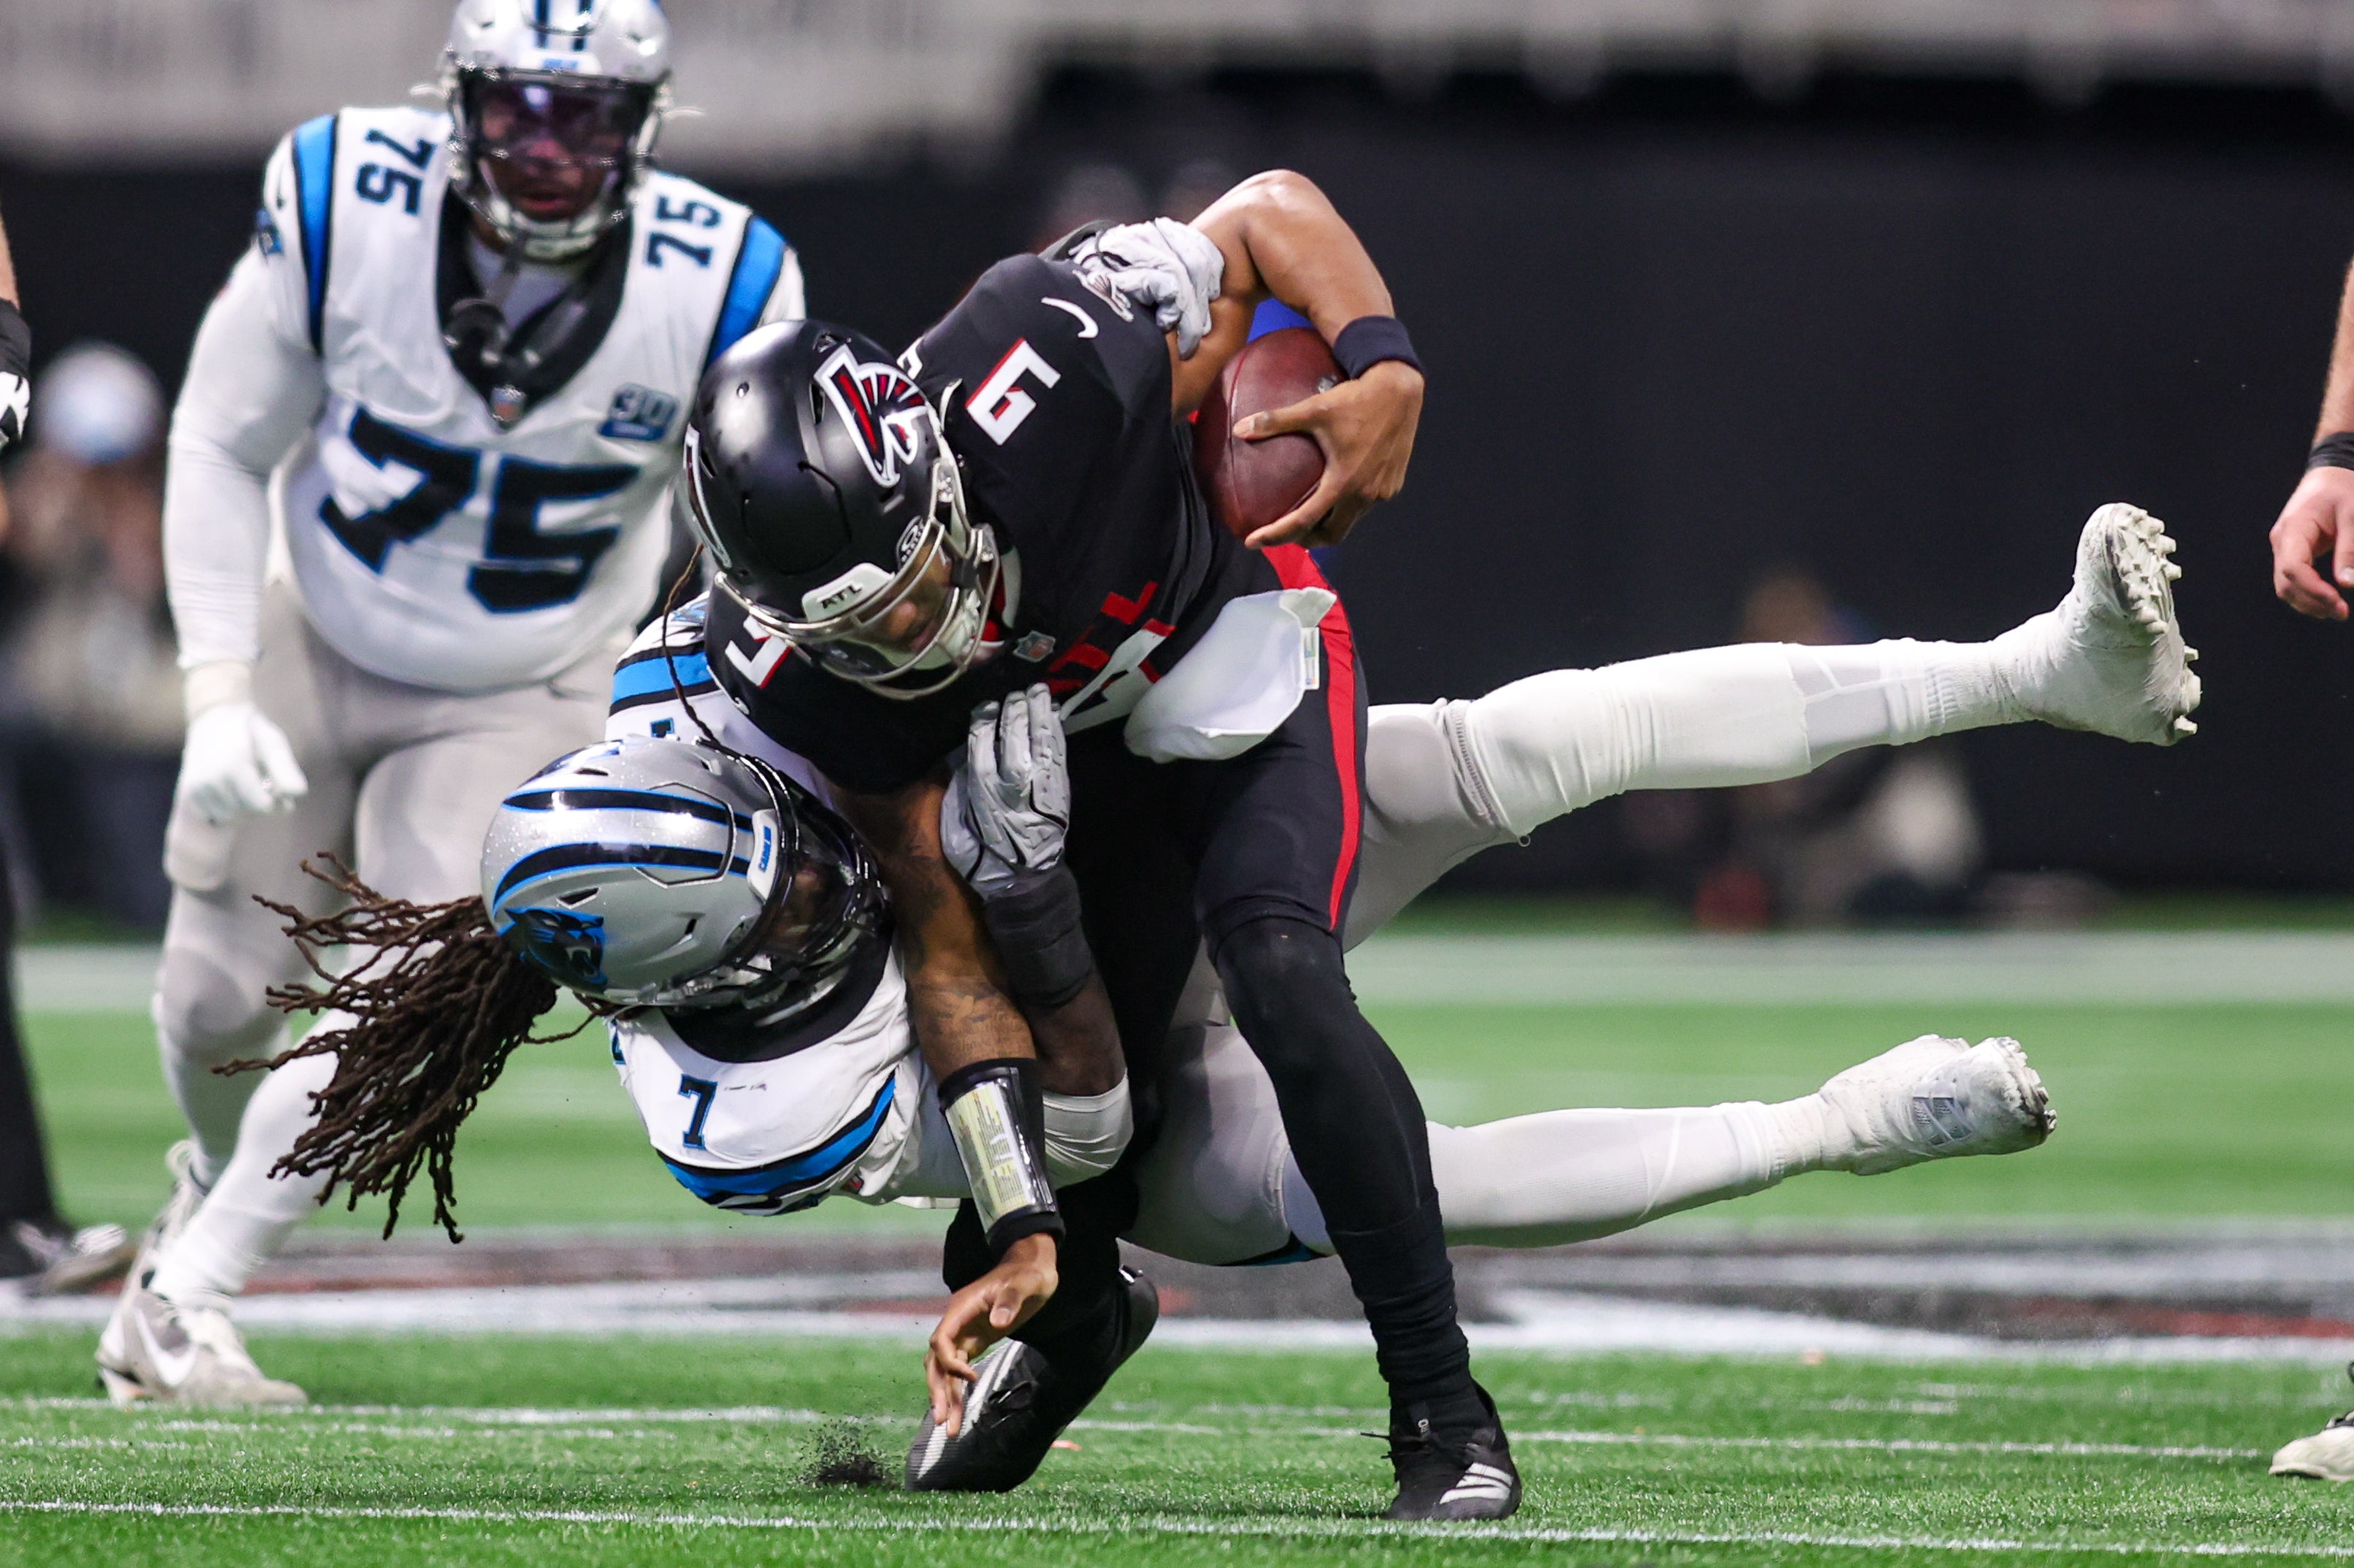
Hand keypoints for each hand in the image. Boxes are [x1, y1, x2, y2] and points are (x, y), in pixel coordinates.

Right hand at [178, 701, 308, 825]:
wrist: (215, 719)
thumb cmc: (252, 733)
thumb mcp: (273, 743)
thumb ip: (285, 769)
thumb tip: (299, 793)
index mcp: (234, 766)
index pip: (261, 806)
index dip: (276, 804)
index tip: (279, 792)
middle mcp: (211, 779)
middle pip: (246, 814)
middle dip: (260, 806)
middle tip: (263, 785)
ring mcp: (197, 787)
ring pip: (229, 818)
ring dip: (242, 809)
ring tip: (246, 785)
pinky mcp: (190, 792)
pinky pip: (214, 815)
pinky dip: (226, 809)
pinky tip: (231, 790)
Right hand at [924, 1232, 1057, 1435]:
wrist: (1033, 1269)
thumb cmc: (1028, 1274)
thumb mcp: (1023, 1284)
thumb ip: (1010, 1300)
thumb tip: (998, 1322)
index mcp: (962, 1307)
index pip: (942, 1339)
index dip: (950, 1361)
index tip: (970, 1378)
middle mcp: (957, 1323)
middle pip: (936, 1360)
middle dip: (938, 1389)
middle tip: (942, 1420)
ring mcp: (964, 1333)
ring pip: (945, 1370)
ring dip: (946, 1397)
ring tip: (949, 1430)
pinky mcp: (975, 1341)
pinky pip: (958, 1371)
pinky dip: (957, 1391)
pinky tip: (958, 1412)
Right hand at [939, 684, 1067, 897]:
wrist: (1023, 873)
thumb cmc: (982, 844)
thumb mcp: (961, 812)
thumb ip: (965, 777)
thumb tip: (969, 744)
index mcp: (984, 787)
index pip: (980, 741)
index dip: (982, 719)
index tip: (984, 706)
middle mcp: (1014, 780)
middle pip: (1014, 733)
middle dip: (1014, 709)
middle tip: (1014, 692)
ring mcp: (1041, 782)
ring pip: (1041, 737)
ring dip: (1040, 711)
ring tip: (1037, 690)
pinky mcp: (1060, 787)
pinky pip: (1057, 750)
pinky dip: (1056, 729)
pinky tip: (1053, 712)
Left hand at [1239, 359, 1423, 549]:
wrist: (1400, 392)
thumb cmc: (1355, 400)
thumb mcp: (1313, 409)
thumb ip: (1275, 421)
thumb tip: (1240, 428)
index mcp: (1344, 482)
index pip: (1304, 521)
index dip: (1276, 535)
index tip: (1252, 542)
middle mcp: (1365, 494)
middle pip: (1331, 535)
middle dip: (1305, 540)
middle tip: (1283, 532)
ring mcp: (1381, 493)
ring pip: (1350, 522)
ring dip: (1328, 525)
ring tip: (1306, 516)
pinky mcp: (1392, 485)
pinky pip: (1365, 507)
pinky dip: (1346, 509)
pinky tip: (1334, 494)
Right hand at [2272, 465, 2353, 619]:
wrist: (2331, 475)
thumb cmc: (2343, 489)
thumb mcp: (2353, 514)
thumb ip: (2350, 548)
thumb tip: (2348, 583)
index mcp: (2293, 528)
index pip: (2293, 568)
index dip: (2313, 590)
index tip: (2338, 602)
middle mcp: (2282, 541)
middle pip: (2285, 583)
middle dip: (2311, 602)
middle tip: (2342, 613)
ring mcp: (2284, 547)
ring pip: (2285, 586)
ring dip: (2308, 603)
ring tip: (2336, 611)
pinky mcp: (2292, 552)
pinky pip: (2292, 579)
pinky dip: (2307, 594)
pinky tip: (2326, 600)